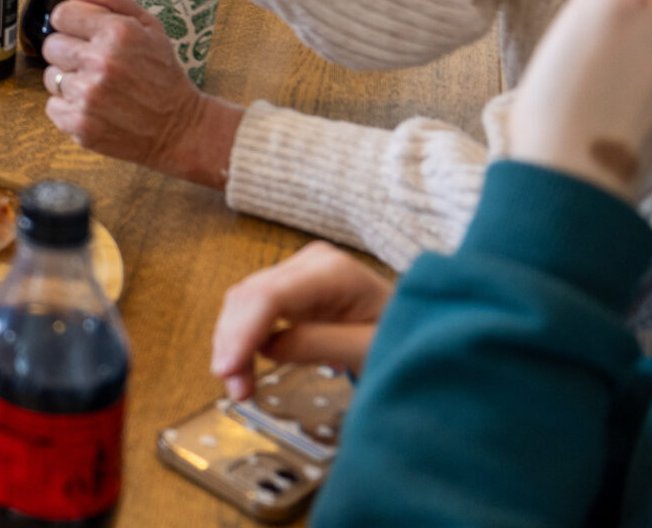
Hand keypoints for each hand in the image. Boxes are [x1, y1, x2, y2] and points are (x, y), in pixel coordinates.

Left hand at [41, 0, 240, 189]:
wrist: (178, 127)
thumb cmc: (163, 74)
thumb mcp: (150, 26)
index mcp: (117, 33)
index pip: (61, 14)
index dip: (72, 23)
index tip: (84, 33)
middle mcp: (101, 63)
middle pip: (51, 45)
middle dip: (70, 51)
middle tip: (95, 63)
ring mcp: (88, 96)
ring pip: (51, 76)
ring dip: (69, 80)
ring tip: (98, 86)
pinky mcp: (80, 125)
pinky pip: (52, 106)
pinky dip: (69, 107)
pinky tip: (94, 106)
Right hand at [210, 241, 391, 400]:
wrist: (423, 329)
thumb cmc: (405, 338)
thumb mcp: (368, 349)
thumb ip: (317, 344)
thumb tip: (267, 348)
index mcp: (333, 272)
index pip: (270, 296)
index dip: (242, 333)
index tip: (228, 371)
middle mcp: (311, 262)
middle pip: (250, 295)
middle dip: (232, 342)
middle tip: (233, 388)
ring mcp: (300, 271)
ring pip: (245, 300)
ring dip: (233, 342)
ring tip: (238, 385)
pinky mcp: (293, 286)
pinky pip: (255, 307)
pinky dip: (243, 337)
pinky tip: (243, 365)